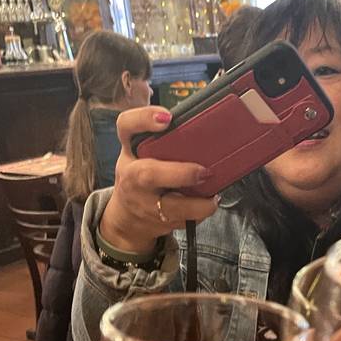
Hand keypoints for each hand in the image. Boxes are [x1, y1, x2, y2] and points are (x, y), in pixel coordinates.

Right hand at [99, 106, 219, 254]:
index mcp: (129, 152)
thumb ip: (159, 137)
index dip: (144, 119)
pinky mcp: (160, 223)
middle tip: (204, 171)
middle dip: (181, 174)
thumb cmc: (139, 176)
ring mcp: (146, 204)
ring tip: (213, 197)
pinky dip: (201, 214)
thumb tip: (197, 124)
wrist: (128, 218)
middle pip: (148, 174)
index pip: (127, 126)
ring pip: (172, 208)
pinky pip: (186, 220)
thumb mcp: (139, 153)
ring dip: (198, 204)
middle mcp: (133, 178)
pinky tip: (207, 204)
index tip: (167, 118)